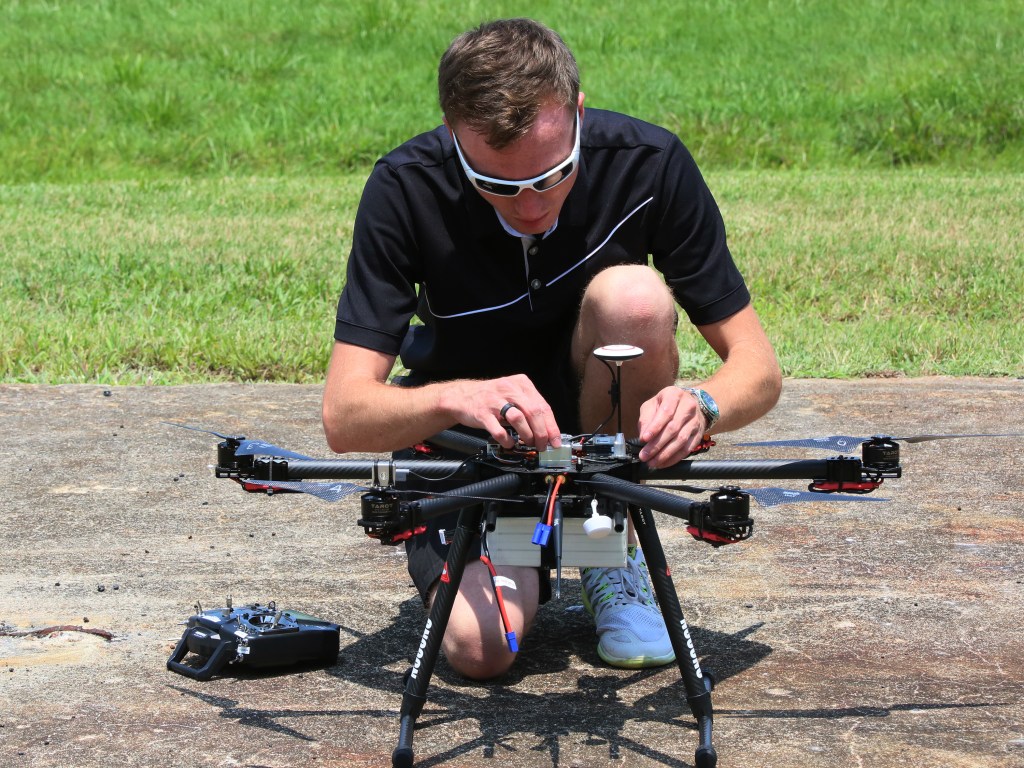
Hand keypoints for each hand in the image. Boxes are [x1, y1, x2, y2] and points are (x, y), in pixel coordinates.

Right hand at [441, 374, 561, 449]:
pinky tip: (509, 443)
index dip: (551, 426)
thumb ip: (529, 407)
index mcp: (521, 384)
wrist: (462, 396)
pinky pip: (498, 430)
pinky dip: (507, 440)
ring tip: (529, 443)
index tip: (555, 440)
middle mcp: (509, 389)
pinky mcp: (482, 413)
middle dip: (541, 433)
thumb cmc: (491, 398)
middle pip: (533, 412)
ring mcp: (495, 401)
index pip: (543, 406)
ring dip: (527, 435)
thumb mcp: (512, 394)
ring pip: (518, 419)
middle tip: (542, 445)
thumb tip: (547, 430)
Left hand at [636, 386, 706, 468]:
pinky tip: (664, 463)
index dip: (655, 427)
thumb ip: (646, 419)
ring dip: (665, 454)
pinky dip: (675, 458)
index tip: (644, 439)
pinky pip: (687, 449)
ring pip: (681, 440)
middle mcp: (688, 407)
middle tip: (645, 455)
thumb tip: (643, 437)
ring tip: (652, 462)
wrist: (688, 403)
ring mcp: (695, 421)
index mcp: (674, 395)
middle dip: (657, 445)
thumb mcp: (652, 405)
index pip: (666, 412)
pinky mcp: (699, 434)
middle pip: (673, 429)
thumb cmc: (666, 404)